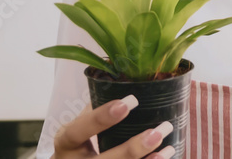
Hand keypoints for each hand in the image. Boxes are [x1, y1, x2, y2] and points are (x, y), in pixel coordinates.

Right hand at [53, 95, 176, 158]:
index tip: (130, 102)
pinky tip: (164, 156)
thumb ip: (98, 106)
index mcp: (65, 143)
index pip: (79, 130)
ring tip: (166, 147)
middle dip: (132, 149)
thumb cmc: (79, 140)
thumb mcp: (80, 124)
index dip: (102, 118)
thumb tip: (129, 78)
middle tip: (158, 132)